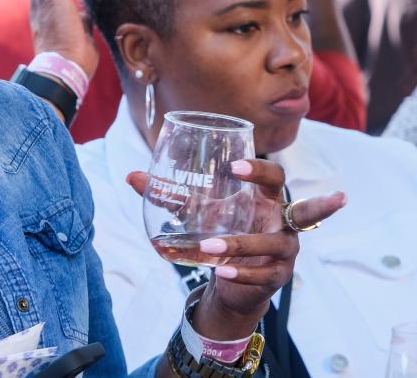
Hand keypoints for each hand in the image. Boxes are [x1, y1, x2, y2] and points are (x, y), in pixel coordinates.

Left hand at [128, 159, 344, 338]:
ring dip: (240, 244)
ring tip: (208, 246)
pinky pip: (263, 275)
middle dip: (312, 204)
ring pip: (273, 245)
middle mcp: (283, 223)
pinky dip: (241, 273)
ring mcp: (284, 252)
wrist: (229, 279)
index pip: (275, 177)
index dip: (260, 170)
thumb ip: (169, 196)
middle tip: (271, 184)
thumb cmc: (221, 231)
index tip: (235, 165)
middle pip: (304, 211)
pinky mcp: (277, 278)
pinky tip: (220, 271)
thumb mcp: (197, 212)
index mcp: (267, 200)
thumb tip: (131, 177)